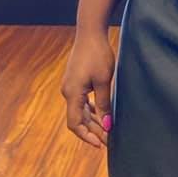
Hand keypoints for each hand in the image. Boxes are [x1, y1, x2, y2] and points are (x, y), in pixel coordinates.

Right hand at [61, 29, 114, 147]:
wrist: (90, 32)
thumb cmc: (98, 54)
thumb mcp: (104, 80)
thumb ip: (104, 103)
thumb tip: (107, 124)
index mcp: (72, 93)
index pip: (75, 124)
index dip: (87, 136)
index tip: (100, 144)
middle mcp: (68, 92)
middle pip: (78, 118)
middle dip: (93, 130)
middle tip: (109, 140)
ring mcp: (71, 86)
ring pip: (80, 110)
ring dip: (92, 121)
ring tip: (107, 130)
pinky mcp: (75, 80)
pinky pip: (81, 101)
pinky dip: (90, 110)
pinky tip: (101, 113)